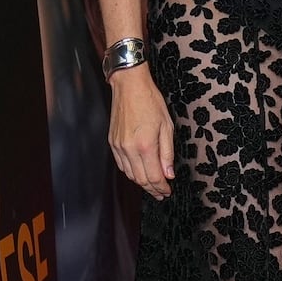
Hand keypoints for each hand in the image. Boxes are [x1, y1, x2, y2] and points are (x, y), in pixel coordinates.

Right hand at [108, 64, 174, 198]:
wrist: (129, 87)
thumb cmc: (150, 101)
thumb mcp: (167, 125)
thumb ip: (167, 152)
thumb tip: (168, 173)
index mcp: (145, 145)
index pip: (153, 176)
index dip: (161, 187)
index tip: (167, 191)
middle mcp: (129, 149)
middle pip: (140, 179)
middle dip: (152, 189)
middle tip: (161, 193)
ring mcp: (118, 147)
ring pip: (129, 174)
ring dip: (141, 183)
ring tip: (152, 186)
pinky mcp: (113, 143)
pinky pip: (121, 165)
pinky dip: (131, 172)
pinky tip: (139, 173)